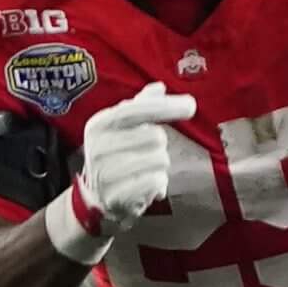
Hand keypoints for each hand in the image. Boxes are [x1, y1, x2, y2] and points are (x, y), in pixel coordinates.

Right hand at [77, 82, 195, 231]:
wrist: (96, 199)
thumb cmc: (115, 157)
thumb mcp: (121, 128)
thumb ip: (140, 106)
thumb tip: (159, 87)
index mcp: (99, 124)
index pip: (137, 110)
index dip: (165, 106)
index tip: (191, 106)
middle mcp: (99, 146)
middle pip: (155, 136)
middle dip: (159, 146)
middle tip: (143, 156)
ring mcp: (106, 173)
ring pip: (159, 159)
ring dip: (160, 167)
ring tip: (143, 173)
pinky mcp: (117, 196)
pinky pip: (157, 182)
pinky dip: (158, 185)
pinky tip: (144, 188)